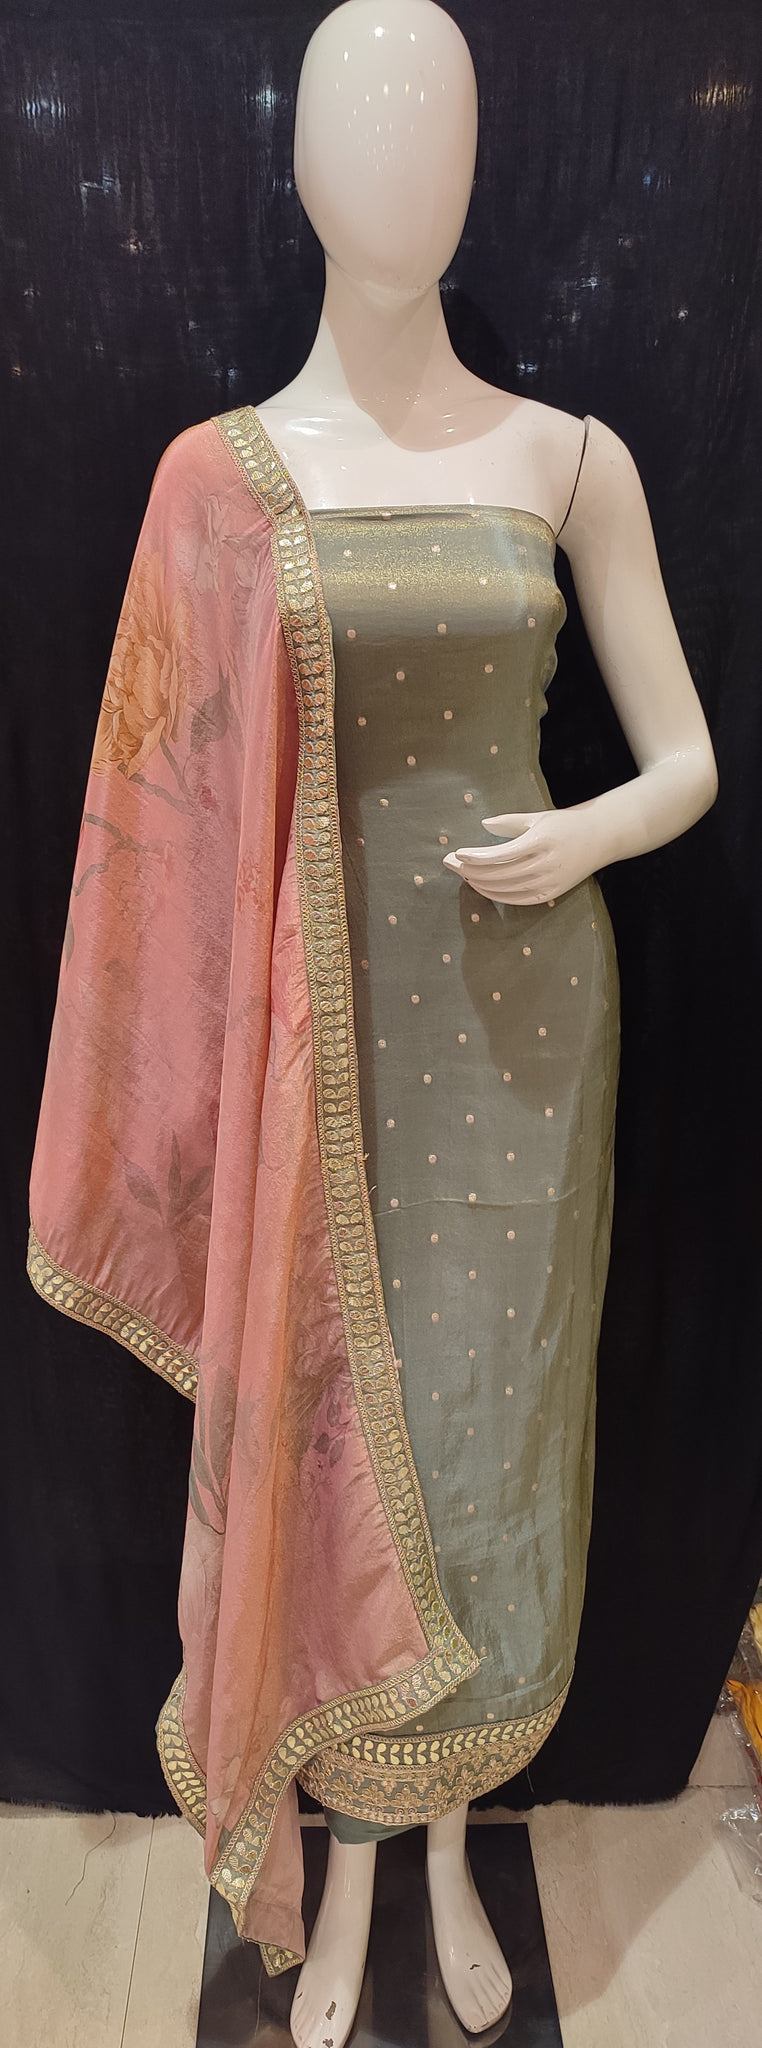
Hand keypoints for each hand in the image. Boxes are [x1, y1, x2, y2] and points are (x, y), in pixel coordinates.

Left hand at [442, 807, 602, 904]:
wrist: (599, 838)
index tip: (457, 853)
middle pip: (498, 874)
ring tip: (462, 873)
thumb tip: (483, 825)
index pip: (501, 855)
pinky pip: (518, 900)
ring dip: (479, 883)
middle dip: (469, 869)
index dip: (476, 857)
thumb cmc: (564, 824)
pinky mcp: (551, 894)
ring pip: (505, 889)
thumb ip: (509, 822)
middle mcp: (545, 864)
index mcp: (541, 841)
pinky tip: (481, 886)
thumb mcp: (538, 817)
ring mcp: (549, 882)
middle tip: (449, 863)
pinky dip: (497, 895)